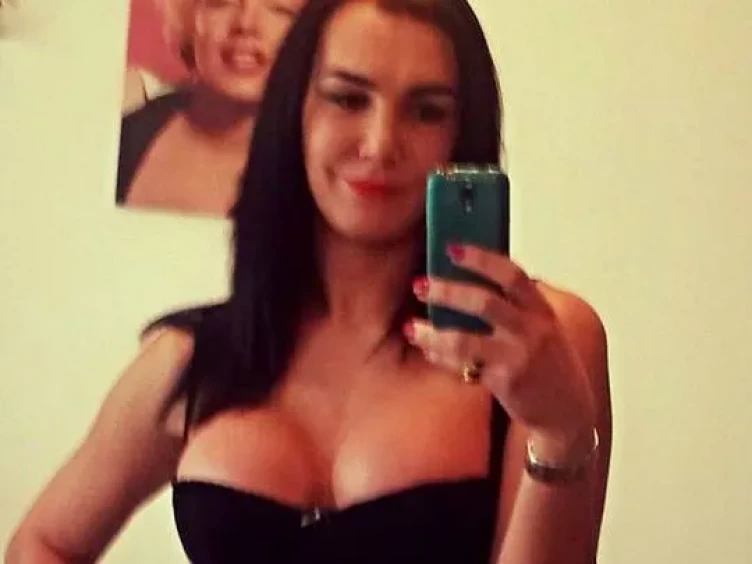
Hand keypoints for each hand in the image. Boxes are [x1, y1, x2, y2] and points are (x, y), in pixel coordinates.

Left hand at [404, 243, 595, 461]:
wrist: (568, 412)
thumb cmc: (549, 364)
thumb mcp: (542, 327)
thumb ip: (517, 305)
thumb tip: (472, 280)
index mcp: (541, 309)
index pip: (512, 274)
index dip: (480, 259)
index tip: (452, 249)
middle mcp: (531, 330)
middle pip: (484, 302)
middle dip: (446, 291)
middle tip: (419, 285)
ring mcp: (518, 356)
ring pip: (464, 339)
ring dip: (432, 332)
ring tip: (412, 327)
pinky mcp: (505, 382)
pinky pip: (463, 365)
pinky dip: (441, 356)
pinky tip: (429, 350)